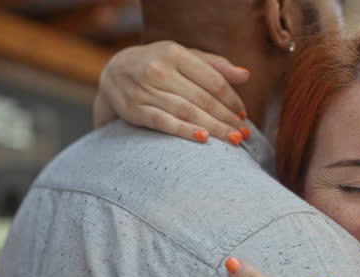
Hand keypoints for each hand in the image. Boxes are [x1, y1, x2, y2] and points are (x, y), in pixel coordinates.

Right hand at [95, 40, 249, 144]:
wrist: (114, 72)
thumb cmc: (158, 64)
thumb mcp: (183, 56)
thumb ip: (214, 65)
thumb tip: (245, 75)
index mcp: (174, 53)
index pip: (212, 79)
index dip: (231, 99)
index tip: (243, 114)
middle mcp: (158, 70)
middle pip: (202, 99)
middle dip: (226, 118)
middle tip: (243, 133)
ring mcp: (144, 90)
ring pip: (186, 112)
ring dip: (213, 127)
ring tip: (233, 139)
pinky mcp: (133, 109)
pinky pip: (163, 122)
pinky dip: (184, 131)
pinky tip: (203, 139)